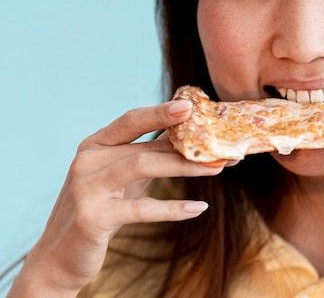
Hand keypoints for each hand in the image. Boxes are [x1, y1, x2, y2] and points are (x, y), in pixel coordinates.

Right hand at [10, 100, 229, 296]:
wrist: (59, 256)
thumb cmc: (101, 208)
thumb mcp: (123, 177)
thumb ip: (149, 154)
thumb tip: (190, 134)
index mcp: (94, 145)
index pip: (131, 120)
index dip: (160, 112)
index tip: (189, 106)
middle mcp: (87, 160)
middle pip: (146, 146)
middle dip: (189, 148)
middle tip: (224, 149)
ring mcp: (87, 188)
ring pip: (144, 166)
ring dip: (185, 167)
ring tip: (217, 168)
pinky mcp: (92, 217)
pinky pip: (141, 209)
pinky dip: (173, 208)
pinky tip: (198, 208)